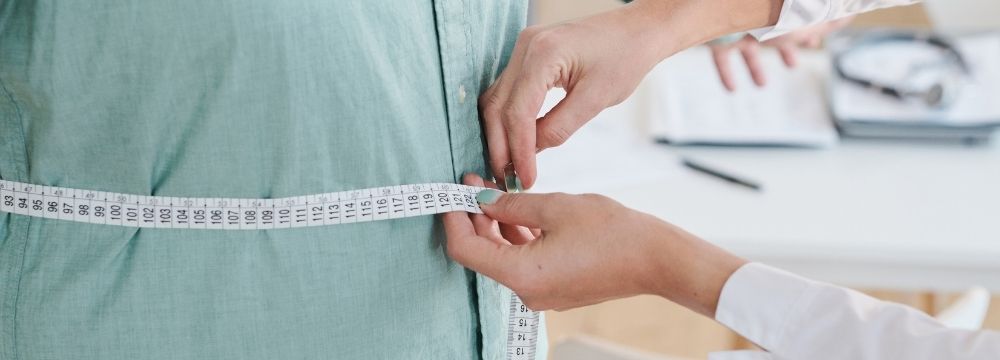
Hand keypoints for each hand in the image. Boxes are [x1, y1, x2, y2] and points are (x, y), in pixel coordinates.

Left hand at [442, 174, 746, 314]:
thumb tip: (481, 199)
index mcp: (521, 274)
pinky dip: (517, 236)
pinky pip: (524, 261)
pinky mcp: (556, 287)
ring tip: (496, 189)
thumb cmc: (612, 232)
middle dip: (474, 217)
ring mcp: (542, 293)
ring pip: (504, 256)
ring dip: (496, 224)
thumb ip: (511, 203)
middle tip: (474, 181)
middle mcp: (527, 291)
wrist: (656, 258)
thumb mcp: (555, 206)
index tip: (452, 193)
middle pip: (483, 254)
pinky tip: (519, 208)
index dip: (454, 219)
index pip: (466, 250)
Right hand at [481, 0, 782, 188]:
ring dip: (500, 136)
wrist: (637, 31)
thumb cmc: (625, 58)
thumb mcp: (596, 99)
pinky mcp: (527, 56)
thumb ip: (559, 127)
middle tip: (507, 182)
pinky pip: (507, 92)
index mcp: (543, 54)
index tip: (524, 180)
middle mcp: (525, 47)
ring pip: (496, 100)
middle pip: (496, 107)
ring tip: (509, 169)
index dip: (518, 151)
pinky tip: (516, 145)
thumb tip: (531, 153)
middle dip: (500, 148)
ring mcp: (522, 50)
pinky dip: (508, 121)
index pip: (518, 112)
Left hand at [710, 17, 852, 90]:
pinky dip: (727, 73)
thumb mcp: (817, 18)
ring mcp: (737, 24)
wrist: (735, 8)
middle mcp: (761, 13)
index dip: (808, 30)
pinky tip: (733, 89)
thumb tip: (850, 15)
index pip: (799, 16)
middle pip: (773, 30)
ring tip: (762, 85)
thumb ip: (835, 19)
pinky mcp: (718, 37)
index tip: (813, 42)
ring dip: (755, 67)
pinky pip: (721, 56)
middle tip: (793, 65)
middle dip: (785, 47)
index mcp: (785, 7)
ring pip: (748, 45)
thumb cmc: (780, 13)